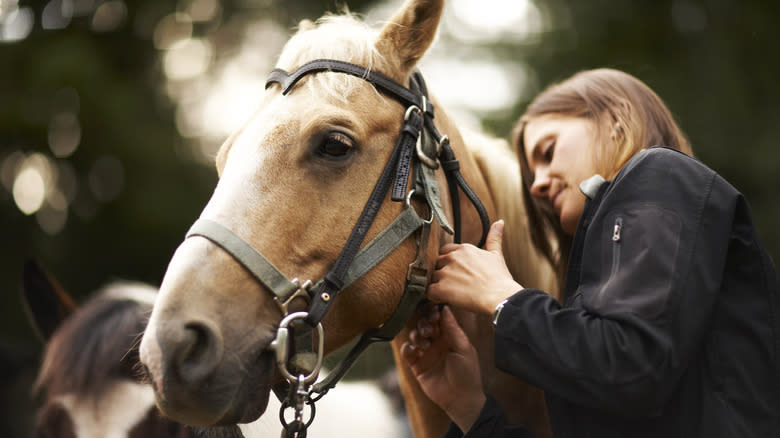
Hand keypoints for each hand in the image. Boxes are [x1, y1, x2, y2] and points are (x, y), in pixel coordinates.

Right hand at [402, 306, 485, 431]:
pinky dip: (408, 348)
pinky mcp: (417, 365)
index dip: (434, 313)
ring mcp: (426, 353)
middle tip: (429, 329)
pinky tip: (415, 351)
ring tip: (425, 344)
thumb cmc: (467, 374)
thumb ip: (453, 329)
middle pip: (424, 324)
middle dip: (424, 322)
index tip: (434, 314)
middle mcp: (436, 342)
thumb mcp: (463, 348)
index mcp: (449, 336)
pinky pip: (407, 352)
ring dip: (417, 335)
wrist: (461, 399)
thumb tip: (446, 308)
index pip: (438, 318)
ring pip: (414, 335)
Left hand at [428, 220, 521, 314]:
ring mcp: (445, 272)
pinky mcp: (441, 288)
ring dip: (439, 285)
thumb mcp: (496, 254)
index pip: (445, 251)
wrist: (499, 296)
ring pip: (433, 277)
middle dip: (443, 273)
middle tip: (455, 283)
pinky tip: (445, 299)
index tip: (456, 271)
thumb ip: (494, 237)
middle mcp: (452, 258)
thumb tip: (499, 222)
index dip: (450, 263)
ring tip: (452, 292)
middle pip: (438, 264)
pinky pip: (429, 291)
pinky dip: (435, 297)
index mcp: (463, 249)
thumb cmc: (499, 279)